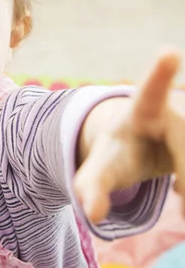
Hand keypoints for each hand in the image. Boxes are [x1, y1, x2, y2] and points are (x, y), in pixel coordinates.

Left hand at [74, 50, 184, 222]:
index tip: (167, 53)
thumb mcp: (101, 171)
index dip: (159, 74)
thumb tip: (93, 214)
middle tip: (182, 206)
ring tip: (182, 195)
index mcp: (141, 110)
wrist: (141, 141)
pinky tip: (183, 185)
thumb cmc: (119, 155)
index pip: (149, 92)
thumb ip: (93, 189)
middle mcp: (172, 104)